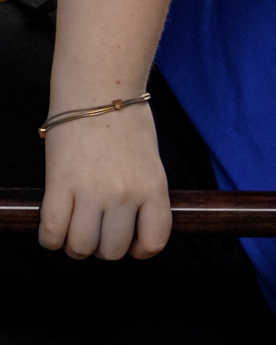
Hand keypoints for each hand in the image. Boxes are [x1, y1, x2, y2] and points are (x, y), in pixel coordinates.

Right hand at [40, 104, 172, 259]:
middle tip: (98, 231)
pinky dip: (51, 239)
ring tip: (76, 230)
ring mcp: (91, 191)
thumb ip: (145, 195)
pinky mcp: (59, 185)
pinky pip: (52, 232)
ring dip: (76, 246)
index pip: (154, 241)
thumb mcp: (150, 163)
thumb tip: (132, 229)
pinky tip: (56, 228)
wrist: (98, 93)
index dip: (140, 250)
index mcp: (154, 187)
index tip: (131, 242)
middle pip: (111, 250)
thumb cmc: (126, 124)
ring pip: (81, 247)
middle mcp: (125, 193)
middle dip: (103, 248)